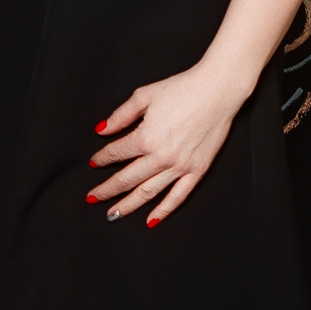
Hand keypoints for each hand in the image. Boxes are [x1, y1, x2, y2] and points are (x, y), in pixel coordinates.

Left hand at [85, 63, 252, 226]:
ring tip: (113, 214)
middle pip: (126, 179)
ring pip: (148, 193)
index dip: (101, 159)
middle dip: (107, 190)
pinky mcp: (197, 171)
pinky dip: (163, 211)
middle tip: (92, 198)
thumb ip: (120, 115)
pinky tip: (151, 220)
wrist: (217, 91)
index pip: (116, 154)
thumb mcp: (144, 96)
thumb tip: (102, 130)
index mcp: (145, 138)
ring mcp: (180, 167)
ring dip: (128, 205)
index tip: (94, 163)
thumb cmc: (183, 89)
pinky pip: (178, 196)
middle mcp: (161, 157)